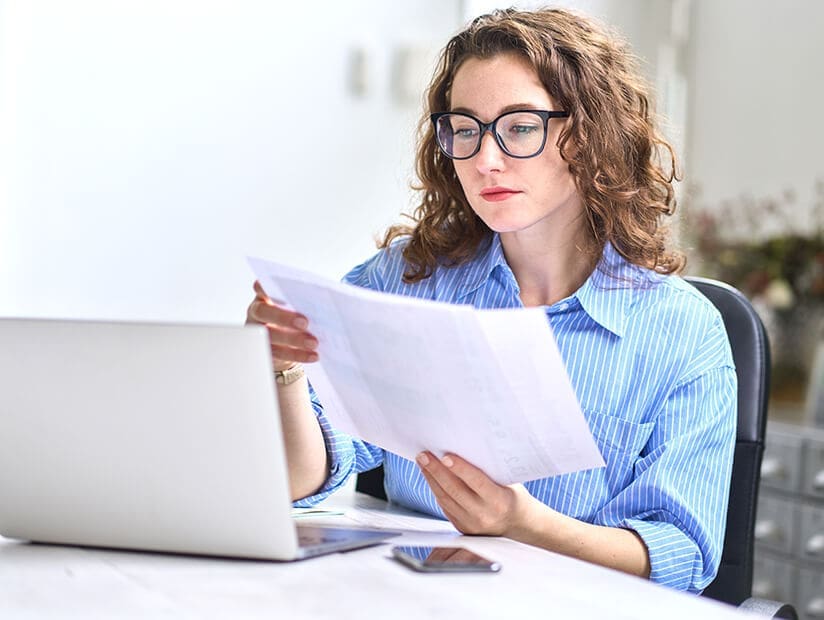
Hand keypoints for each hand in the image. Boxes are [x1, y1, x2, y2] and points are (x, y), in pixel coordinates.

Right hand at [245, 280, 318, 371]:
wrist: (285, 342)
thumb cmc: (294, 314)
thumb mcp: (296, 305)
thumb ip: (304, 301)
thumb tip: (326, 302)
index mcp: (264, 296)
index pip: (260, 288)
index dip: (264, 287)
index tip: (276, 286)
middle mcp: (257, 313)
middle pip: (263, 313)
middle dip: (283, 317)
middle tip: (304, 322)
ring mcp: (258, 333)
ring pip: (271, 336)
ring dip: (294, 340)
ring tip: (314, 342)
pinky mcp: (265, 351)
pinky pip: (280, 354)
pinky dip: (299, 355)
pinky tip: (314, 355)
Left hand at [415, 451, 536, 536]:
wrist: (517, 525)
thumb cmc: (513, 497)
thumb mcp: (508, 482)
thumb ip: (488, 471)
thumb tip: (464, 449)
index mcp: (499, 501)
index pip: (476, 482)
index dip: (460, 468)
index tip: (445, 456)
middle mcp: (484, 515)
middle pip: (454, 490)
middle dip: (436, 470)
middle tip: (424, 455)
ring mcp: (471, 524)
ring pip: (445, 499)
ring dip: (431, 479)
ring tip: (423, 463)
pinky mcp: (462, 528)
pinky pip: (444, 506)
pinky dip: (436, 490)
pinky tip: (430, 477)